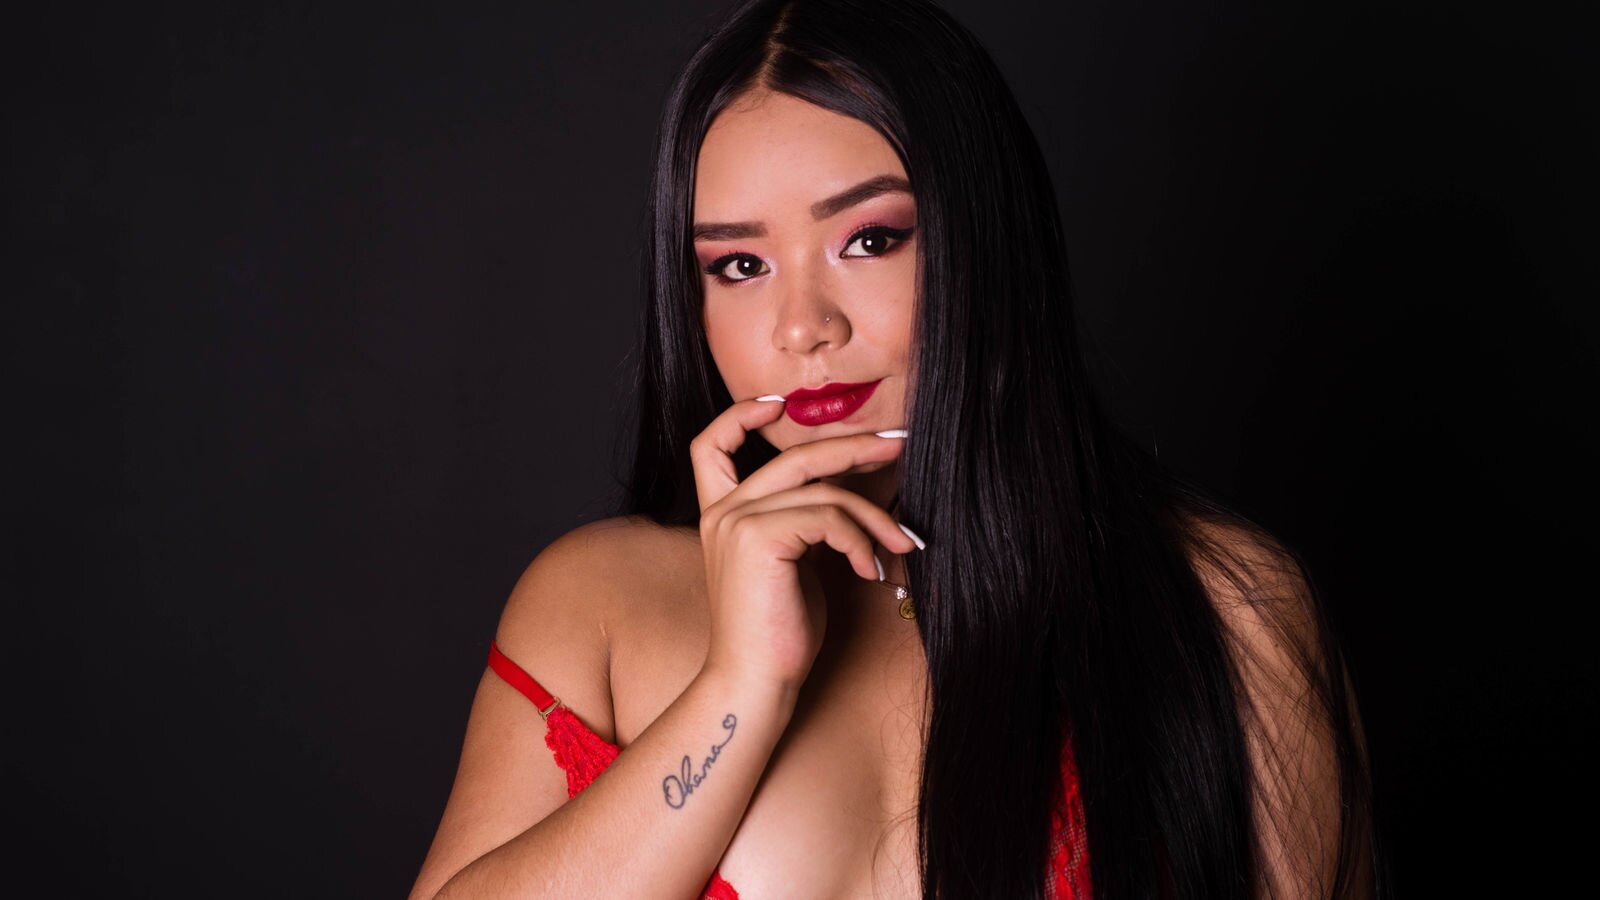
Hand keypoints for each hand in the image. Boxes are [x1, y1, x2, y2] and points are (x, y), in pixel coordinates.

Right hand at [691, 398, 918, 692]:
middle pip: (794, 456)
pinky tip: (872, 570)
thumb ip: (806, 524)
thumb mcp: (794, 564)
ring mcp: (736, 521)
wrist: (756, 681)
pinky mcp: (757, 538)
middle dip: (851, 446)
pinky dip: (860, 540)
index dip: (740, 417)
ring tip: (902, 543)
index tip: (780, 405)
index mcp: (722, 514)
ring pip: (822, 490)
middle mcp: (722, 511)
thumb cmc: (780, 634)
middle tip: (896, 444)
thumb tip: (855, 498)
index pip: (710, 446)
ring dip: (874, 515)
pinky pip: (827, 517)